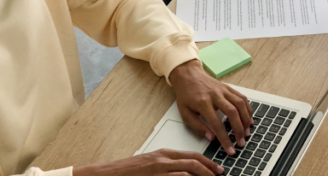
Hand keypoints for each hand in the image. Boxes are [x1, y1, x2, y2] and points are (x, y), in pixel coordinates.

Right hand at [71, 149, 222, 175]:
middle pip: (194, 163)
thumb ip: (169, 165)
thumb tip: (186, 172)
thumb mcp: (152, 163)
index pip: (192, 155)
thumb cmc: (130, 171)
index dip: (208, 162)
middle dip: (210, 170)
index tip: (217, 169)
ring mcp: (159, 170)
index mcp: (165, 153)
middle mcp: (164, 160)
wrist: (110, 173)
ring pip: (187, 172)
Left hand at [168, 60, 253, 155]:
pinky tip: (249, 119)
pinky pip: (242, 98)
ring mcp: (224, 90)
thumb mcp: (185, 113)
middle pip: (232, 113)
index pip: (216, 124)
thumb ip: (197, 126)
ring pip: (240, 104)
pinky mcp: (229, 88)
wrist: (189, 75)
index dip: (225, 138)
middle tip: (241, 143)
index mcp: (203, 103)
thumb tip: (211, 138)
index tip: (230, 149)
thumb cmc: (186, 96)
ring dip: (246, 120)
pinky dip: (248, 109)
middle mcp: (215, 95)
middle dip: (239, 130)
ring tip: (247, 133)